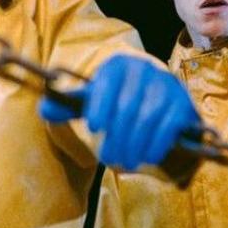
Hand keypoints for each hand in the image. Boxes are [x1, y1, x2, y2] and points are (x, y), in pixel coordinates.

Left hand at [40, 54, 198, 169]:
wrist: (158, 106)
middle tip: (109, 157)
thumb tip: (43, 107)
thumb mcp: (94, 102)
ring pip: (148, 117)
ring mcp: (167, 86)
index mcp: (118, 65)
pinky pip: (169, 125)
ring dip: (135, 144)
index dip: (100, 105)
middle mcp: (145, 70)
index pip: (107, 84)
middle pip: (127, 106)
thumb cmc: (119, 103)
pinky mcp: (183, 104)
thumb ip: (68, 105)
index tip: (93, 128)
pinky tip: (148, 156)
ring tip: (126, 161)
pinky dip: (157, 143)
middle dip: (116, 136)